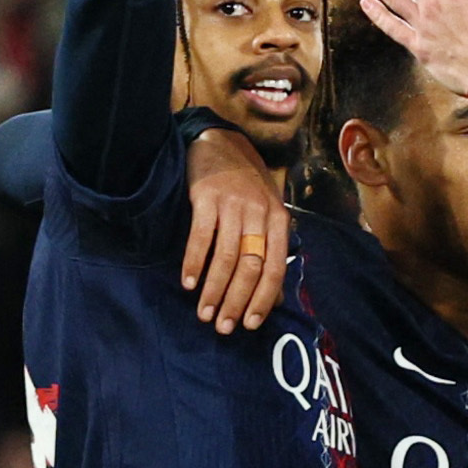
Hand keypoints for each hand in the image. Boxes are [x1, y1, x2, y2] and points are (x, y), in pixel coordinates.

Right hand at [180, 125, 290, 332]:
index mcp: (279, 220)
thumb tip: (275, 299)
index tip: (250, 325)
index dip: (263, 299)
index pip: (275, 268)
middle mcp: (260, 212)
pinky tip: (188, 282)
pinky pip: (201, 236)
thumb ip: (271, 252)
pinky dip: (194, 262)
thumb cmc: (246, 185)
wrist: (220, 141)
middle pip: (251, 267)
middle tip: (222, 327)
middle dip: (237, 301)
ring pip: (227, 256)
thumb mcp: (267, 214)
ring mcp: (234, 203)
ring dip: (214, 289)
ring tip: (203, 313)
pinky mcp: (207, 195)